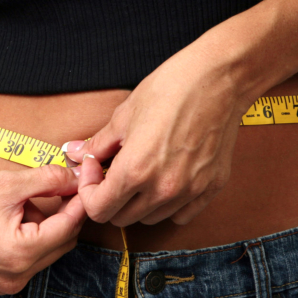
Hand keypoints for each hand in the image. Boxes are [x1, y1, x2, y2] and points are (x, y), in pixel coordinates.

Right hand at [0, 165, 87, 294]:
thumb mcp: (8, 183)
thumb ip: (49, 180)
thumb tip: (77, 178)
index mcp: (18, 254)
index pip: (68, 227)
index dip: (80, 200)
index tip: (85, 180)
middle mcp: (14, 277)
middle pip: (63, 242)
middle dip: (64, 213)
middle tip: (59, 184)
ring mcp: (7, 283)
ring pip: (49, 250)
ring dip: (47, 226)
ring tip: (25, 202)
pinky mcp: (0, 281)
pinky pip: (32, 258)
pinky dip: (33, 237)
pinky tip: (16, 218)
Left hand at [63, 54, 246, 226]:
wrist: (220, 79)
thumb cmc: (174, 88)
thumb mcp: (126, 113)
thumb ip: (99, 143)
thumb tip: (77, 153)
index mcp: (136, 170)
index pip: (98, 209)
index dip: (88, 191)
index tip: (95, 169)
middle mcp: (162, 189)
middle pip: (122, 218)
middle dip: (110, 198)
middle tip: (114, 170)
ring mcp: (189, 192)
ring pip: (150, 218)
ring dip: (139, 202)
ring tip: (143, 172)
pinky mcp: (210, 188)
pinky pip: (181, 215)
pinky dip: (169, 205)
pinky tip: (166, 179)